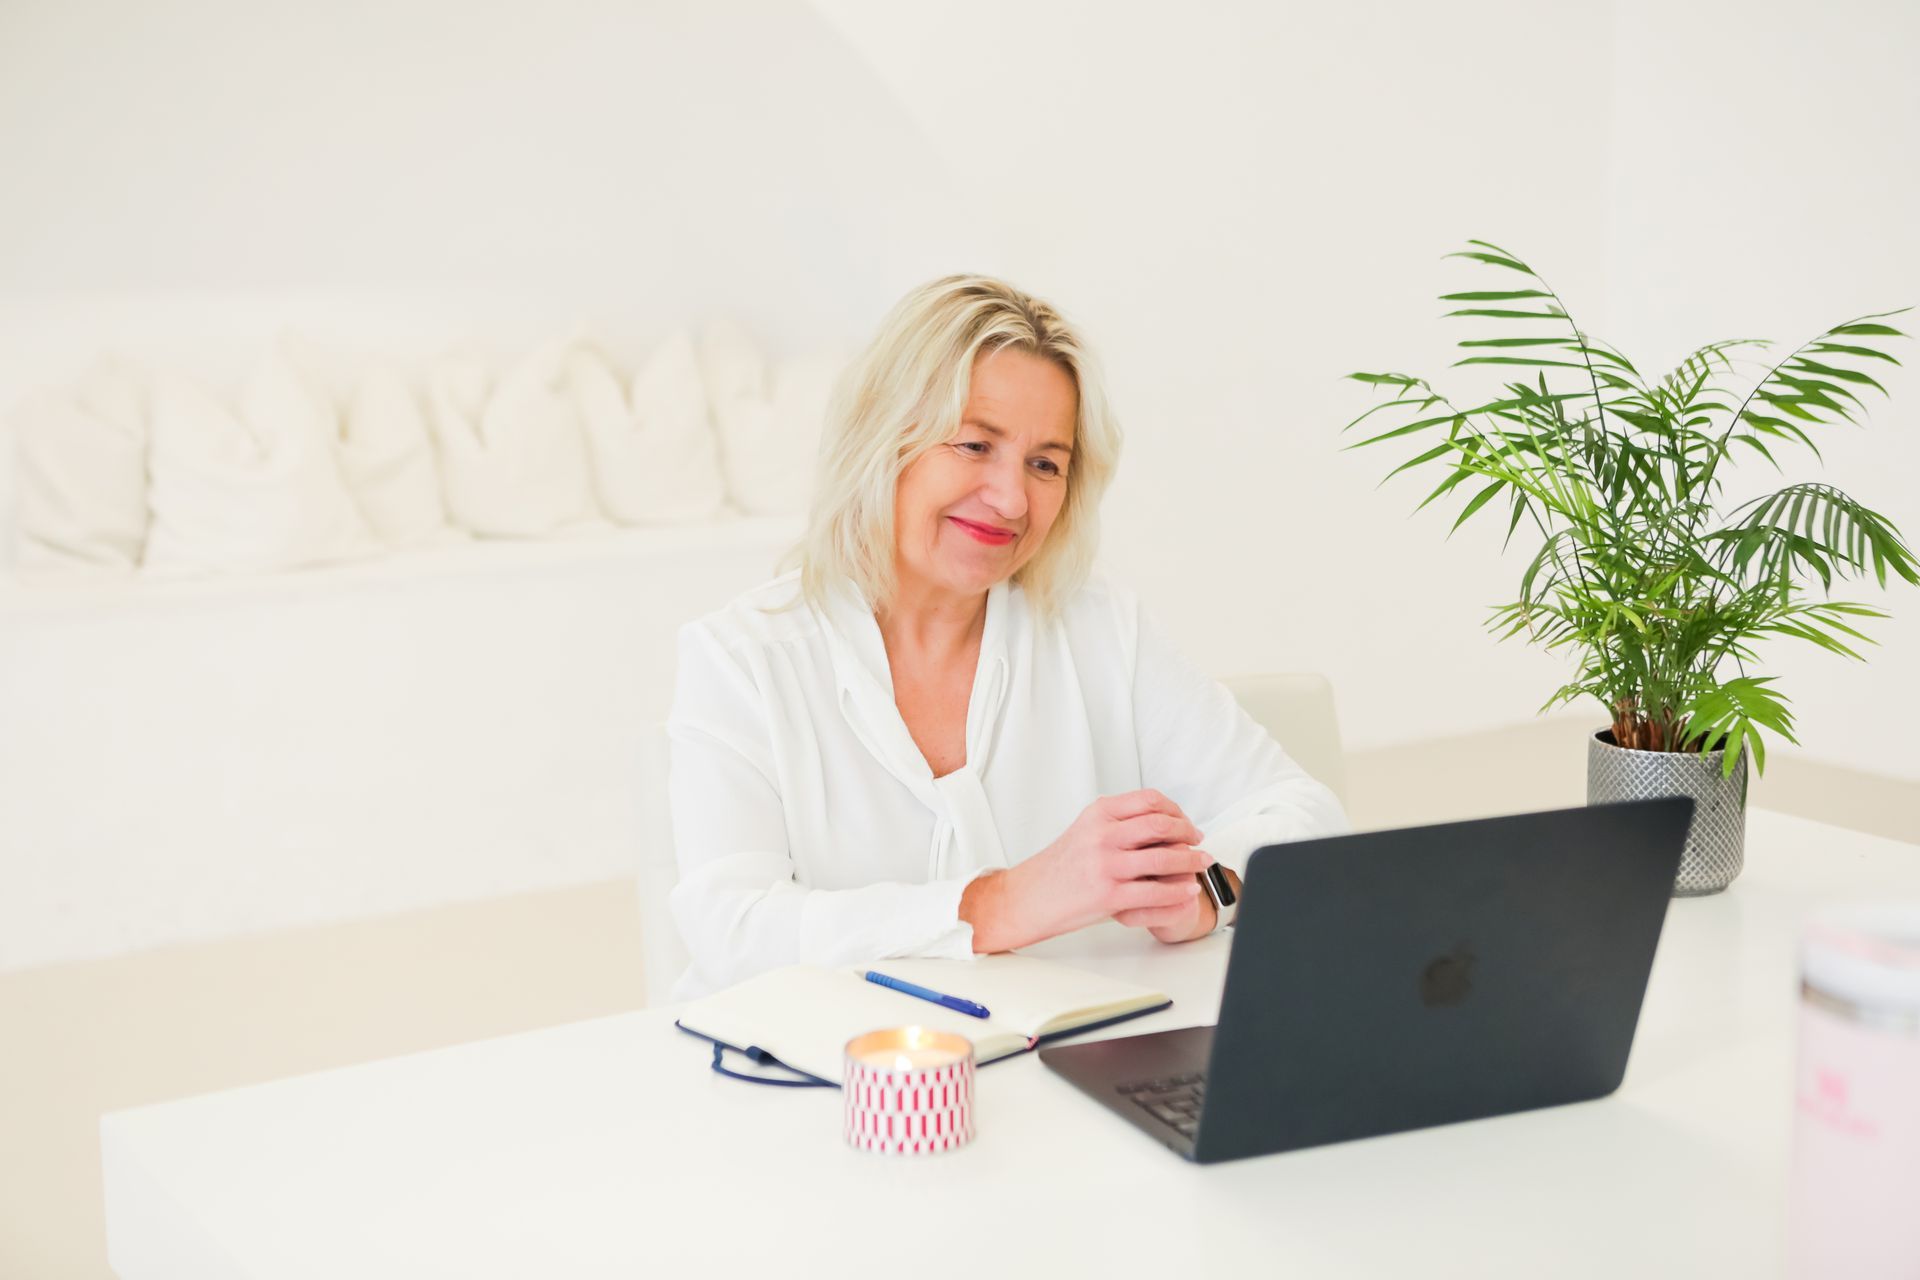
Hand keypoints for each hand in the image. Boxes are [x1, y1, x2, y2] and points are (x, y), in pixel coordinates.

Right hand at [960, 790, 1213, 951]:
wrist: (1028, 897)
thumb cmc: (1057, 868)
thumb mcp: (1084, 830)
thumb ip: (1115, 822)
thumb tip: (1157, 820)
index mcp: (1098, 813)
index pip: (1149, 800)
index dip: (1176, 810)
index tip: (1186, 822)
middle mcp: (1102, 834)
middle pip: (1161, 825)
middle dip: (1188, 833)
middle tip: (1199, 841)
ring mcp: (1106, 865)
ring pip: (1163, 857)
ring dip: (1190, 861)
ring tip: (1202, 864)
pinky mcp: (1109, 894)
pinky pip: (1155, 891)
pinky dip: (1178, 890)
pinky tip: (1187, 890)